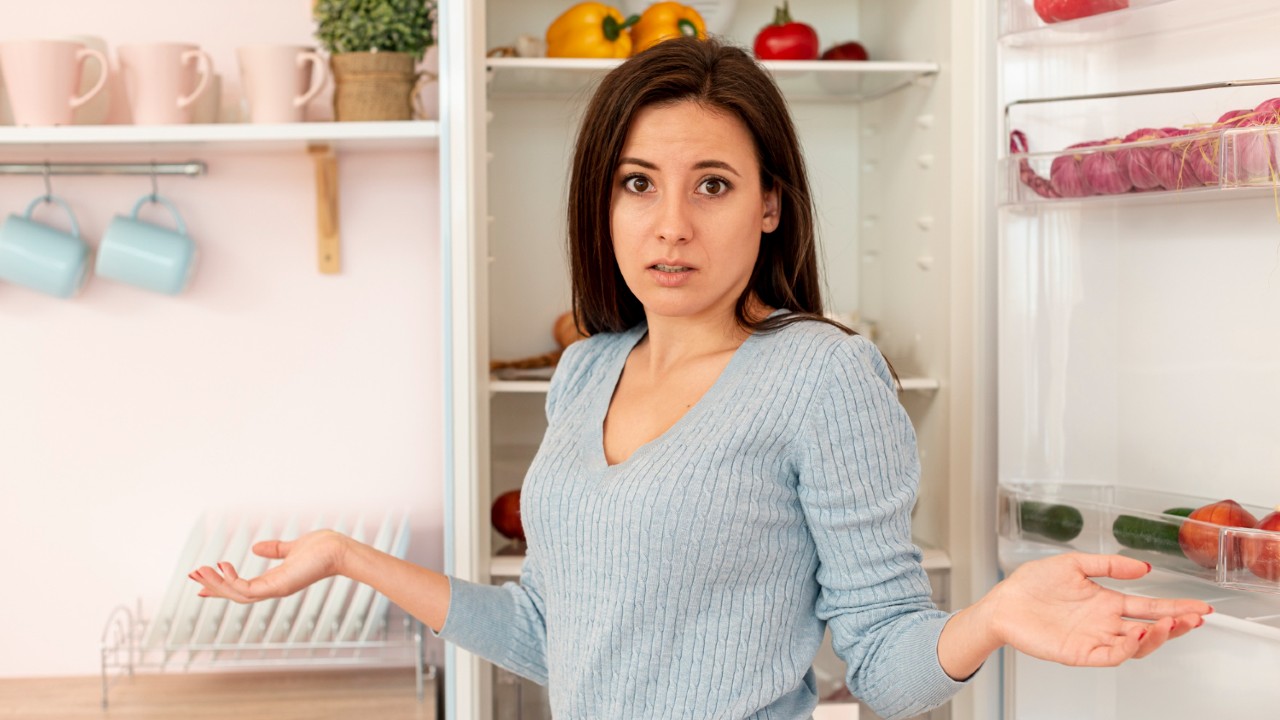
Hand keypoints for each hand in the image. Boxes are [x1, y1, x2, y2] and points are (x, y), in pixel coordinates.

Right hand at [188, 530, 350, 603]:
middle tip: (193, 577)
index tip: (202, 583)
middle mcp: (272, 589)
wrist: (339, 550)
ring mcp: (275, 590)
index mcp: (274, 581)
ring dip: (216, 584)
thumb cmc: (322, 548)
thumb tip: (256, 548)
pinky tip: (221, 566)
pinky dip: (231, 580)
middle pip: (236, 594)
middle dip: (213, 587)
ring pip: (237, 594)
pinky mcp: (278, 587)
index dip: (222, 586)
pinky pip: (247, 588)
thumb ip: (274, 549)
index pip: (242, 588)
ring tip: (200, 571)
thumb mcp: (292, 547)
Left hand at [985, 552, 1210, 665]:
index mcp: (1106, 602)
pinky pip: (1111, 656)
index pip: (1149, 607)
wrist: (1003, 603)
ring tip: (1170, 623)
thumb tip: (1143, 567)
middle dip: (1176, 624)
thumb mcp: (1073, 564)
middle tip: (1195, 617)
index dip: (1175, 607)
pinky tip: (1139, 635)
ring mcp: (1094, 639)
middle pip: (1151, 629)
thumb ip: (1108, 565)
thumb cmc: (1031, 585)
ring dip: (1157, 636)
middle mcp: (1105, 623)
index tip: (1199, 606)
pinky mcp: (1080, 653)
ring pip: (1136, 646)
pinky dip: (1128, 649)